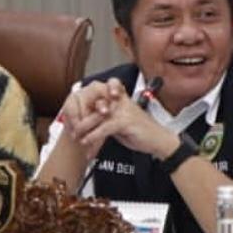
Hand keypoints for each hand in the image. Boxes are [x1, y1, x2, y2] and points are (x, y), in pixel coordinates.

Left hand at [64, 82, 178, 160]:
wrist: (159, 140)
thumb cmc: (142, 132)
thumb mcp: (121, 123)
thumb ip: (108, 119)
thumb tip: (91, 122)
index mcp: (121, 98)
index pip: (100, 91)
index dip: (86, 100)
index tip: (77, 114)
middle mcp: (121, 101)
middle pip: (95, 102)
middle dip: (81, 116)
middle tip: (72, 128)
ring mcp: (123, 110)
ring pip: (97, 115)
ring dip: (84, 128)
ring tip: (76, 136)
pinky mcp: (125, 121)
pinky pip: (104, 127)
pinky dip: (93, 136)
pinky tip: (87, 141)